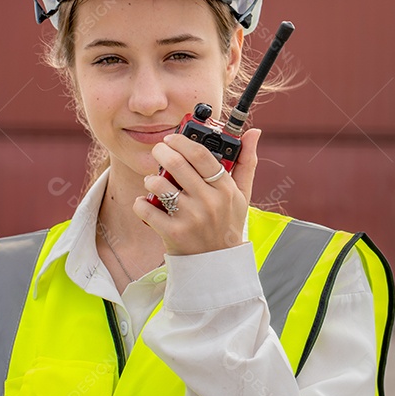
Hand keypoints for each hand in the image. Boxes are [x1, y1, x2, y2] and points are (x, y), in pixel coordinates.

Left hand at [132, 128, 261, 255]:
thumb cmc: (229, 224)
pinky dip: (140, 203)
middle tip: (158, 151)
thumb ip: (247, 162)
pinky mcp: (173, 233)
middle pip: (177, 165)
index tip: (172, 138)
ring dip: (151, 179)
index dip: (183, 141)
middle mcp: (209, 202)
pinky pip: (146, 210)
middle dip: (162, 151)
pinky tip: (145, 203)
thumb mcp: (243, 194)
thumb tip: (254, 131)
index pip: (201, 155)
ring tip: (154, 181)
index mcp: (226, 189)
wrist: (218, 264)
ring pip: (159, 185)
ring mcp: (191, 218)